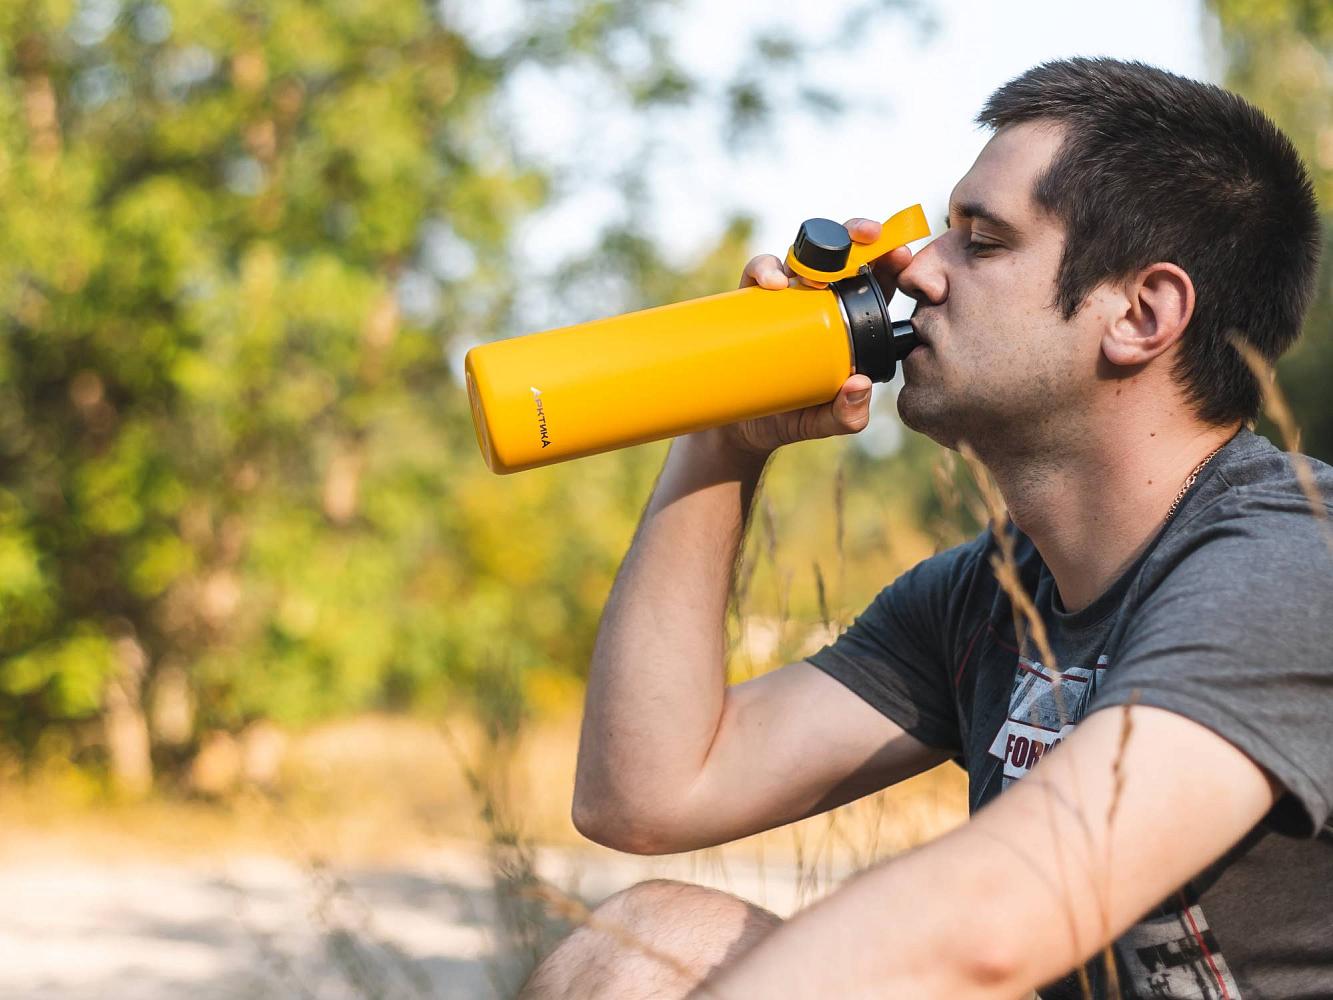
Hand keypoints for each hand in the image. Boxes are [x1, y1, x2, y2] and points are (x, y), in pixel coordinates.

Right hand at [718, 218, 912, 456]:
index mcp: (849, 317)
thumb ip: (848, 415)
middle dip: (856, 233)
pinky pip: (758, 272)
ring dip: (814, 247)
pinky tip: (775, 285)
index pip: (875, 279)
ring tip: (818, 275)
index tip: (902, 255)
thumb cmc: (794, 418)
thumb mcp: (827, 422)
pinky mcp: (751, 301)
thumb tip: (859, 385)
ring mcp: (785, 297)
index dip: (890, 259)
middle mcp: (818, 299)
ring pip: (801, 253)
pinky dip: (765, 269)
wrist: (742, 427)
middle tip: (868, 235)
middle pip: (841, 252)